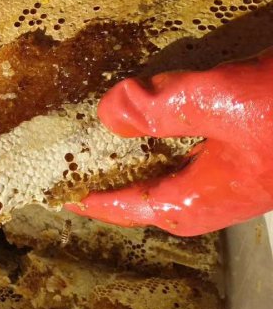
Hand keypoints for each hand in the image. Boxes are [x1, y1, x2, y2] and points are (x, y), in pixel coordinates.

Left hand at [66, 49, 272, 235]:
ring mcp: (236, 168)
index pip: (137, 207)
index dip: (97, 202)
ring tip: (103, 139)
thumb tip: (108, 114)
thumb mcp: (220, 101)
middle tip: (75, 164)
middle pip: (152, 192)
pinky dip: (164, 132)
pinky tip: (155, 110)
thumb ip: (162, 108)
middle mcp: (220, 189)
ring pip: (173, 168)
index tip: (62, 196)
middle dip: (113, 181)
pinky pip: (192, 145)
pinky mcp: (247, 142)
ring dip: (138, 154)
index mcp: (207, 195)